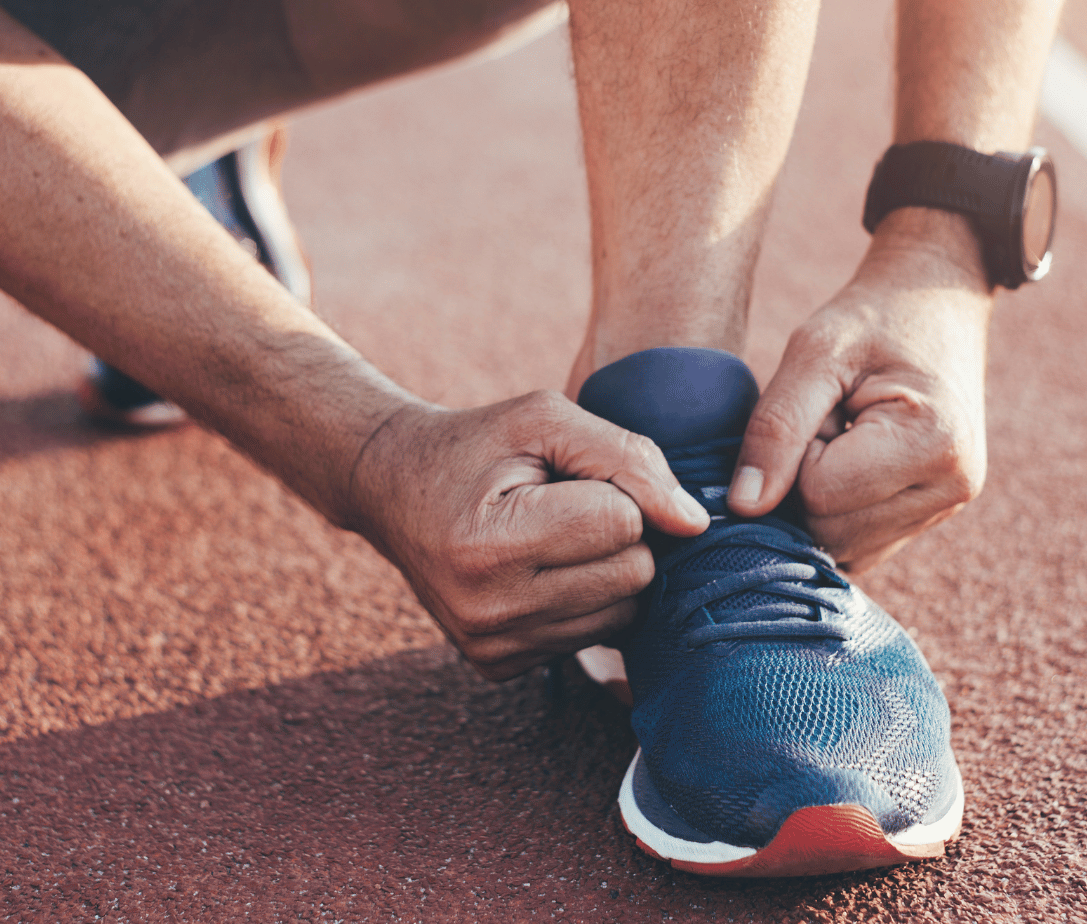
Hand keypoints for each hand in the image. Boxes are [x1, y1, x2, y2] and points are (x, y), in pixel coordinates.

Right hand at [349, 391, 709, 679]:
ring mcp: (491, 646)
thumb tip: (695, 524)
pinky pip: (592, 636)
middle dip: (618, 531)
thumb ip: (629, 458)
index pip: (622, 524)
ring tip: (552, 535)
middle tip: (562, 504)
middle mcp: (488, 610)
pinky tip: (539, 568)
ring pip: (623, 614)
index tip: (567, 477)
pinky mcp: (496, 666)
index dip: (613, 488)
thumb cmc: (476, 444)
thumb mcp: (545, 420)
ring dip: (606, 568)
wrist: (391, 487)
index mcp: (490, 546)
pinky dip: (581, 598)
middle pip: (632, 575)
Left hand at [730, 209, 993, 571]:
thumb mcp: (813, 352)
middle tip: (828, 421)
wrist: (935, 303)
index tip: (819, 406)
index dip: (796, 454)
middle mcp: (952, 489)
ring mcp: (947, 509)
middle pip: (831, 532)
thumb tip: (743, 506)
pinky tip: (849, 464)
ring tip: (843, 437)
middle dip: (805, 484)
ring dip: (820, 501)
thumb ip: (775, 428)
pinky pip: (860, 547)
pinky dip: (837, 514)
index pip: (818, 495)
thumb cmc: (873, 317)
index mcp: (933, 443)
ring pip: (842, 548)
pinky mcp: (932, 517)